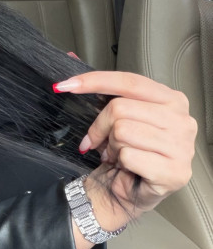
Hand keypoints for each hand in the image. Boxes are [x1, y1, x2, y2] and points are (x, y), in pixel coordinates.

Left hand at [52, 70, 196, 219]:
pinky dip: (120, 163)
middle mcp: (182, 120)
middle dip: (100, 127)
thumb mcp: (116, 116)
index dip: (94, 80)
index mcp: (172, 100)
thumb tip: (69, 56)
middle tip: (103, 142)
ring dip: (112, 147)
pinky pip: (129, 156)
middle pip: (120, 108)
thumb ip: (100, 86)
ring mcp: (182, 147)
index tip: (65, 85)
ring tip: (119, 155)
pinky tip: (128, 168)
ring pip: (123, 132)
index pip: (129, 81)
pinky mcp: (175, 171)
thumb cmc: (126, 152)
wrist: (127, 192)